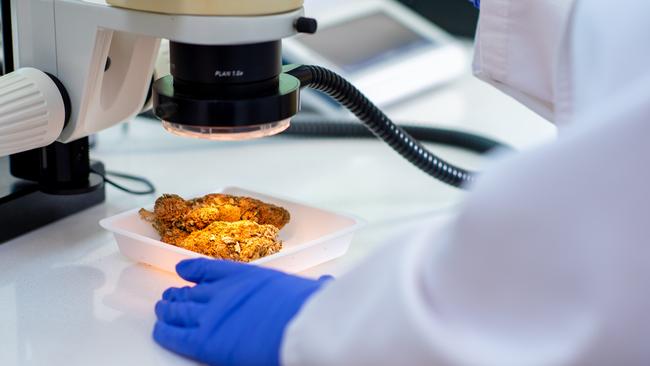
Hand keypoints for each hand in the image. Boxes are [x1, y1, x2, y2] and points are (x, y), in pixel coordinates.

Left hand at [153, 258, 331, 365]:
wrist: (302, 326)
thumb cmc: (308, 309)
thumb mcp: (310, 291)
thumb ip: (312, 288)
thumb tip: (327, 284)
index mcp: (245, 276)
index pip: (210, 269)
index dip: (193, 269)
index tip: (183, 269)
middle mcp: (222, 291)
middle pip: (191, 291)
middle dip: (178, 292)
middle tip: (170, 294)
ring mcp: (210, 314)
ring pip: (178, 310)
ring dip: (167, 308)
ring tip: (162, 307)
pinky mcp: (204, 340)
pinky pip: (175, 334)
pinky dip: (164, 331)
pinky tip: (159, 329)